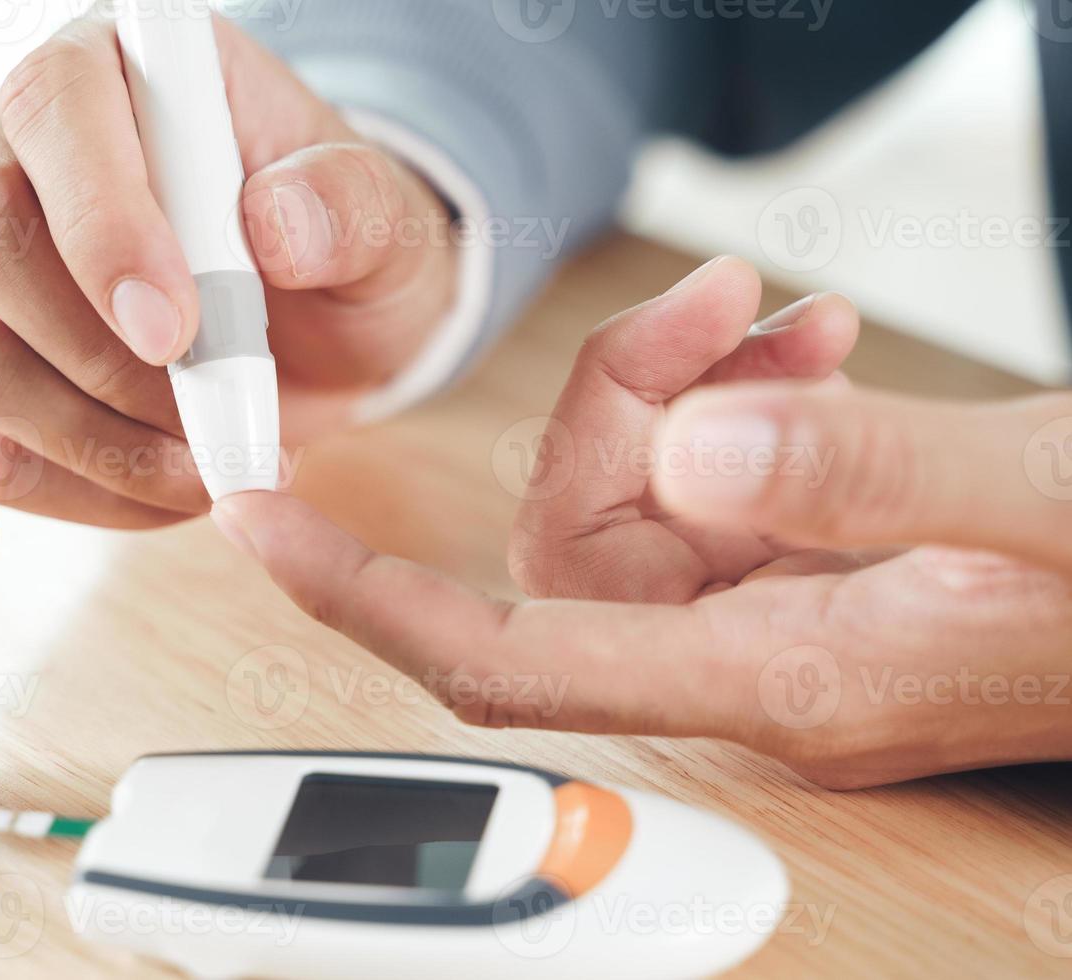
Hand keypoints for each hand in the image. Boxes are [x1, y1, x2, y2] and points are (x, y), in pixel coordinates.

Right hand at [0, 14, 456, 527]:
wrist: (332, 326)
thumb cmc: (340, 244)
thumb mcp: (383, 215)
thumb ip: (349, 203)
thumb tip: (276, 227)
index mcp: (112, 73)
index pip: (53, 111)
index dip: (102, 225)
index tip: (180, 330)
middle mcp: (22, 162)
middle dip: (98, 352)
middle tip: (215, 409)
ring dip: (102, 437)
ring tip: (218, 454)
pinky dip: (93, 488)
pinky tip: (174, 477)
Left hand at [211, 257, 1071, 788]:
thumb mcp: (1045, 501)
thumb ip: (871, 475)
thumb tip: (693, 451)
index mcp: (782, 682)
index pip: (508, 659)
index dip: (370, 598)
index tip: (264, 523)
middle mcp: (755, 667)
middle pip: (570, 543)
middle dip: (615, 400)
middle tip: (724, 306)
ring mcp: (778, 623)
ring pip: (636, 497)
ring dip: (682, 385)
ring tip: (790, 318)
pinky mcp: (807, 571)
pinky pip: (709, 483)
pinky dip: (737, 398)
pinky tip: (807, 349)